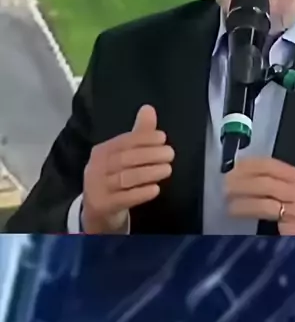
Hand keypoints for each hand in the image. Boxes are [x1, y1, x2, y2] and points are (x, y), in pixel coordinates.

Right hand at [82, 105, 173, 232]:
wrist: (97, 212)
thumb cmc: (114, 179)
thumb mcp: (124, 156)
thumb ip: (138, 134)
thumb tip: (148, 109)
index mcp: (102, 151)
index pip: (124, 141)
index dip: (144, 138)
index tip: (163, 138)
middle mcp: (96, 168)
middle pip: (125, 158)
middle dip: (150, 155)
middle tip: (170, 154)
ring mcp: (98, 188)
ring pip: (125, 178)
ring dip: (149, 172)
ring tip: (167, 169)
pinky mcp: (103, 206)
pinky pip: (124, 198)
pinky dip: (141, 193)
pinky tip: (155, 189)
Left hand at [224, 157, 294, 235]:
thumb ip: (282, 180)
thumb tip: (249, 174)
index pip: (272, 165)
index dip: (250, 165)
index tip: (234, 166)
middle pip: (265, 181)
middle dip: (242, 181)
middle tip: (225, 183)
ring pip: (264, 199)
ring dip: (241, 198)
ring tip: (227, 199)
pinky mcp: (293, 229)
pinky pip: (266, 217)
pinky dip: (248, 211)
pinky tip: (237, 211)